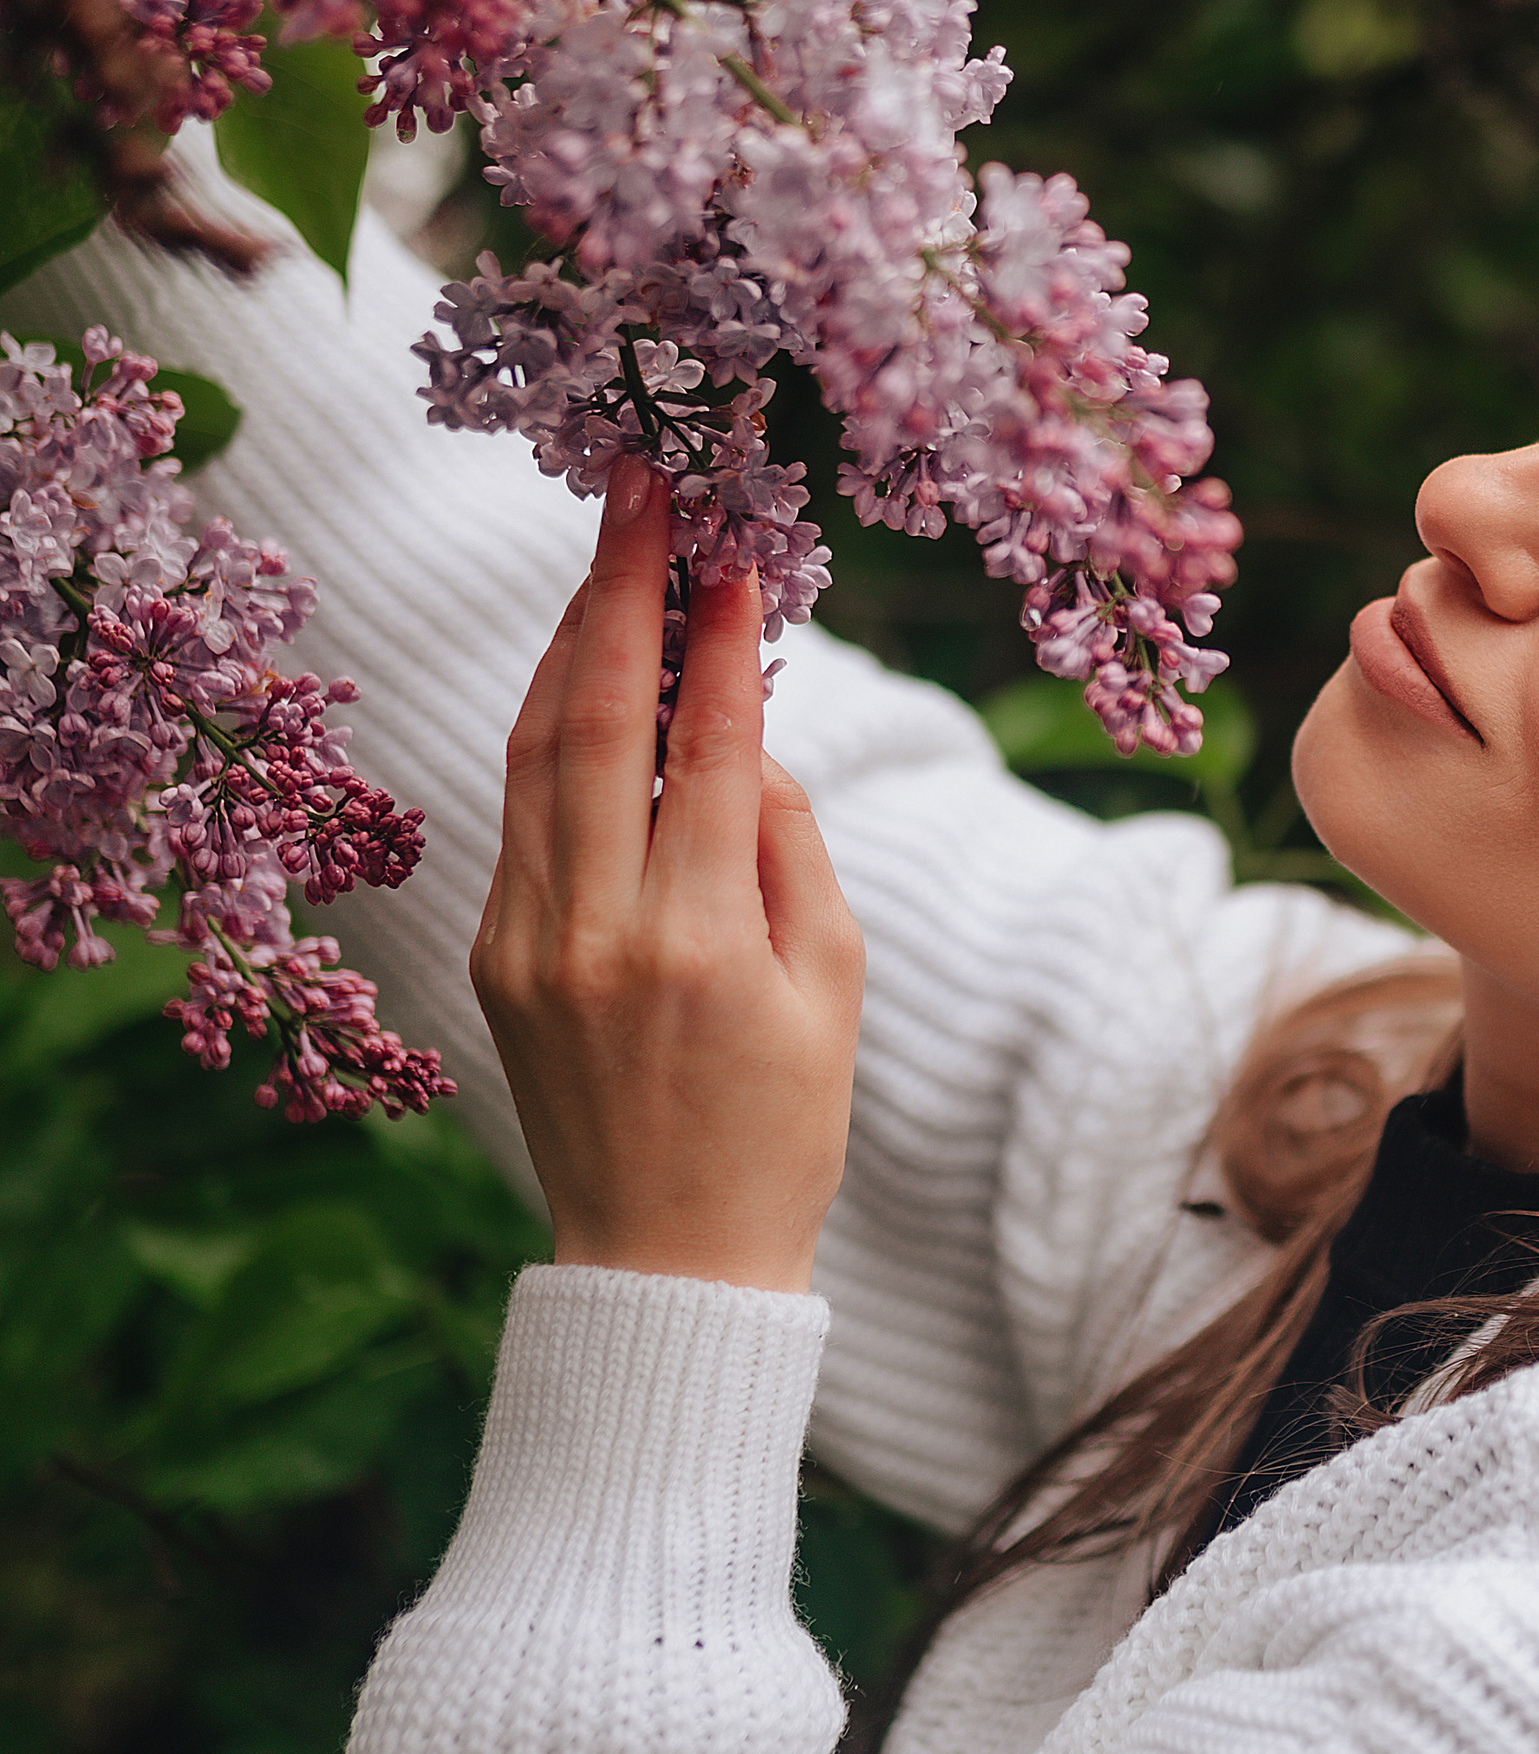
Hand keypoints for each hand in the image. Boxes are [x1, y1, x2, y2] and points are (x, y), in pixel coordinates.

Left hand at [471, 455, 864, 1293]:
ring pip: (536, 752)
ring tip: (612, 551)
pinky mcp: (494, 958)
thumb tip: (740, 725)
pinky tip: (590, 669)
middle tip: (641, 485)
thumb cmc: (783, 1128)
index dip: (719, 631)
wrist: (667, 1268)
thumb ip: (788, 844)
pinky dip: (556, 727)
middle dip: (620, 589)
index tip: (732, 542)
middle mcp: (594, 932)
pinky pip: (523, 814)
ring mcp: (526, 944)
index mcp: (695, 943)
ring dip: (575, 640)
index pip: (706, 743)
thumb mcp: (830, 984)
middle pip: (596, 719)